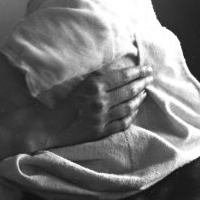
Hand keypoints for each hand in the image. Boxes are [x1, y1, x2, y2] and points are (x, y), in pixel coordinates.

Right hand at [20, 61, 152, 152]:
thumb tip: (112, 71)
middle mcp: (100, 101)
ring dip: (139, 98)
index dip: (138, 72)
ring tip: (144, 92)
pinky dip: (131, 115)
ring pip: (129, 107)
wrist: (48, 126)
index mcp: (93, 86)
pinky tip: (134, 110)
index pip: (122, 77)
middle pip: (129, 91)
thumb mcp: (77, 84)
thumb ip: (95, 78)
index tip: (148, 68)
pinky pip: (123, 123)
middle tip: (151, 78)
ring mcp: (102, 118)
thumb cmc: (59, 102)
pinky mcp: (101, 131)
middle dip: (143, 83)